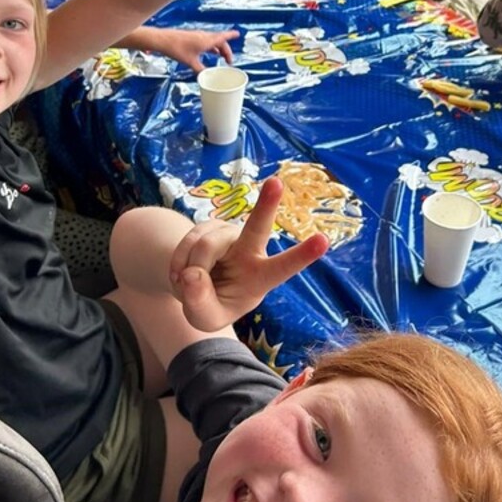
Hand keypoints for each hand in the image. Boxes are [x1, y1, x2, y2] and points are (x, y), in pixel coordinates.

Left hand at [149, 27, 239, 70]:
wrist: (163, 40)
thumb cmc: (177, 49)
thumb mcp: (190, 62)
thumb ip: (200, 70)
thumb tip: (206, 77)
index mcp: (206, 41)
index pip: (223, 38)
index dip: (231, 36)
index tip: (238, 34)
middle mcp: (204, 36)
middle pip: (220, 41)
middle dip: (226, 50)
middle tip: (229, 60)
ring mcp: (198, 36)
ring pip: (213, 41)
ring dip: (218, 48)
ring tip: (221, 57)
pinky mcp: (192, 37)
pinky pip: (206, 41)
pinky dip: (211, 47)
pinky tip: (209, 53)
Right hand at [170, 176, 327, 331]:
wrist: (191, 287)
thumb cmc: (210, 305)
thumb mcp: (205, 318)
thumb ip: (201, 302)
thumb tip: (192, 274)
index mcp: (261, 276)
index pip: (284, 266)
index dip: (303, 254)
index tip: (324, 240)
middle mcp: (249, 249)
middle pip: (258, 225)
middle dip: (266, 204)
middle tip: (276, 182)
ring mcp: (228, 234)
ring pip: (205, 247)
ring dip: (189, 269)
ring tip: (189, 284)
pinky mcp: (207, 225)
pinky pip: (187, 243)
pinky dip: (178, 262)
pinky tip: (181, 273)